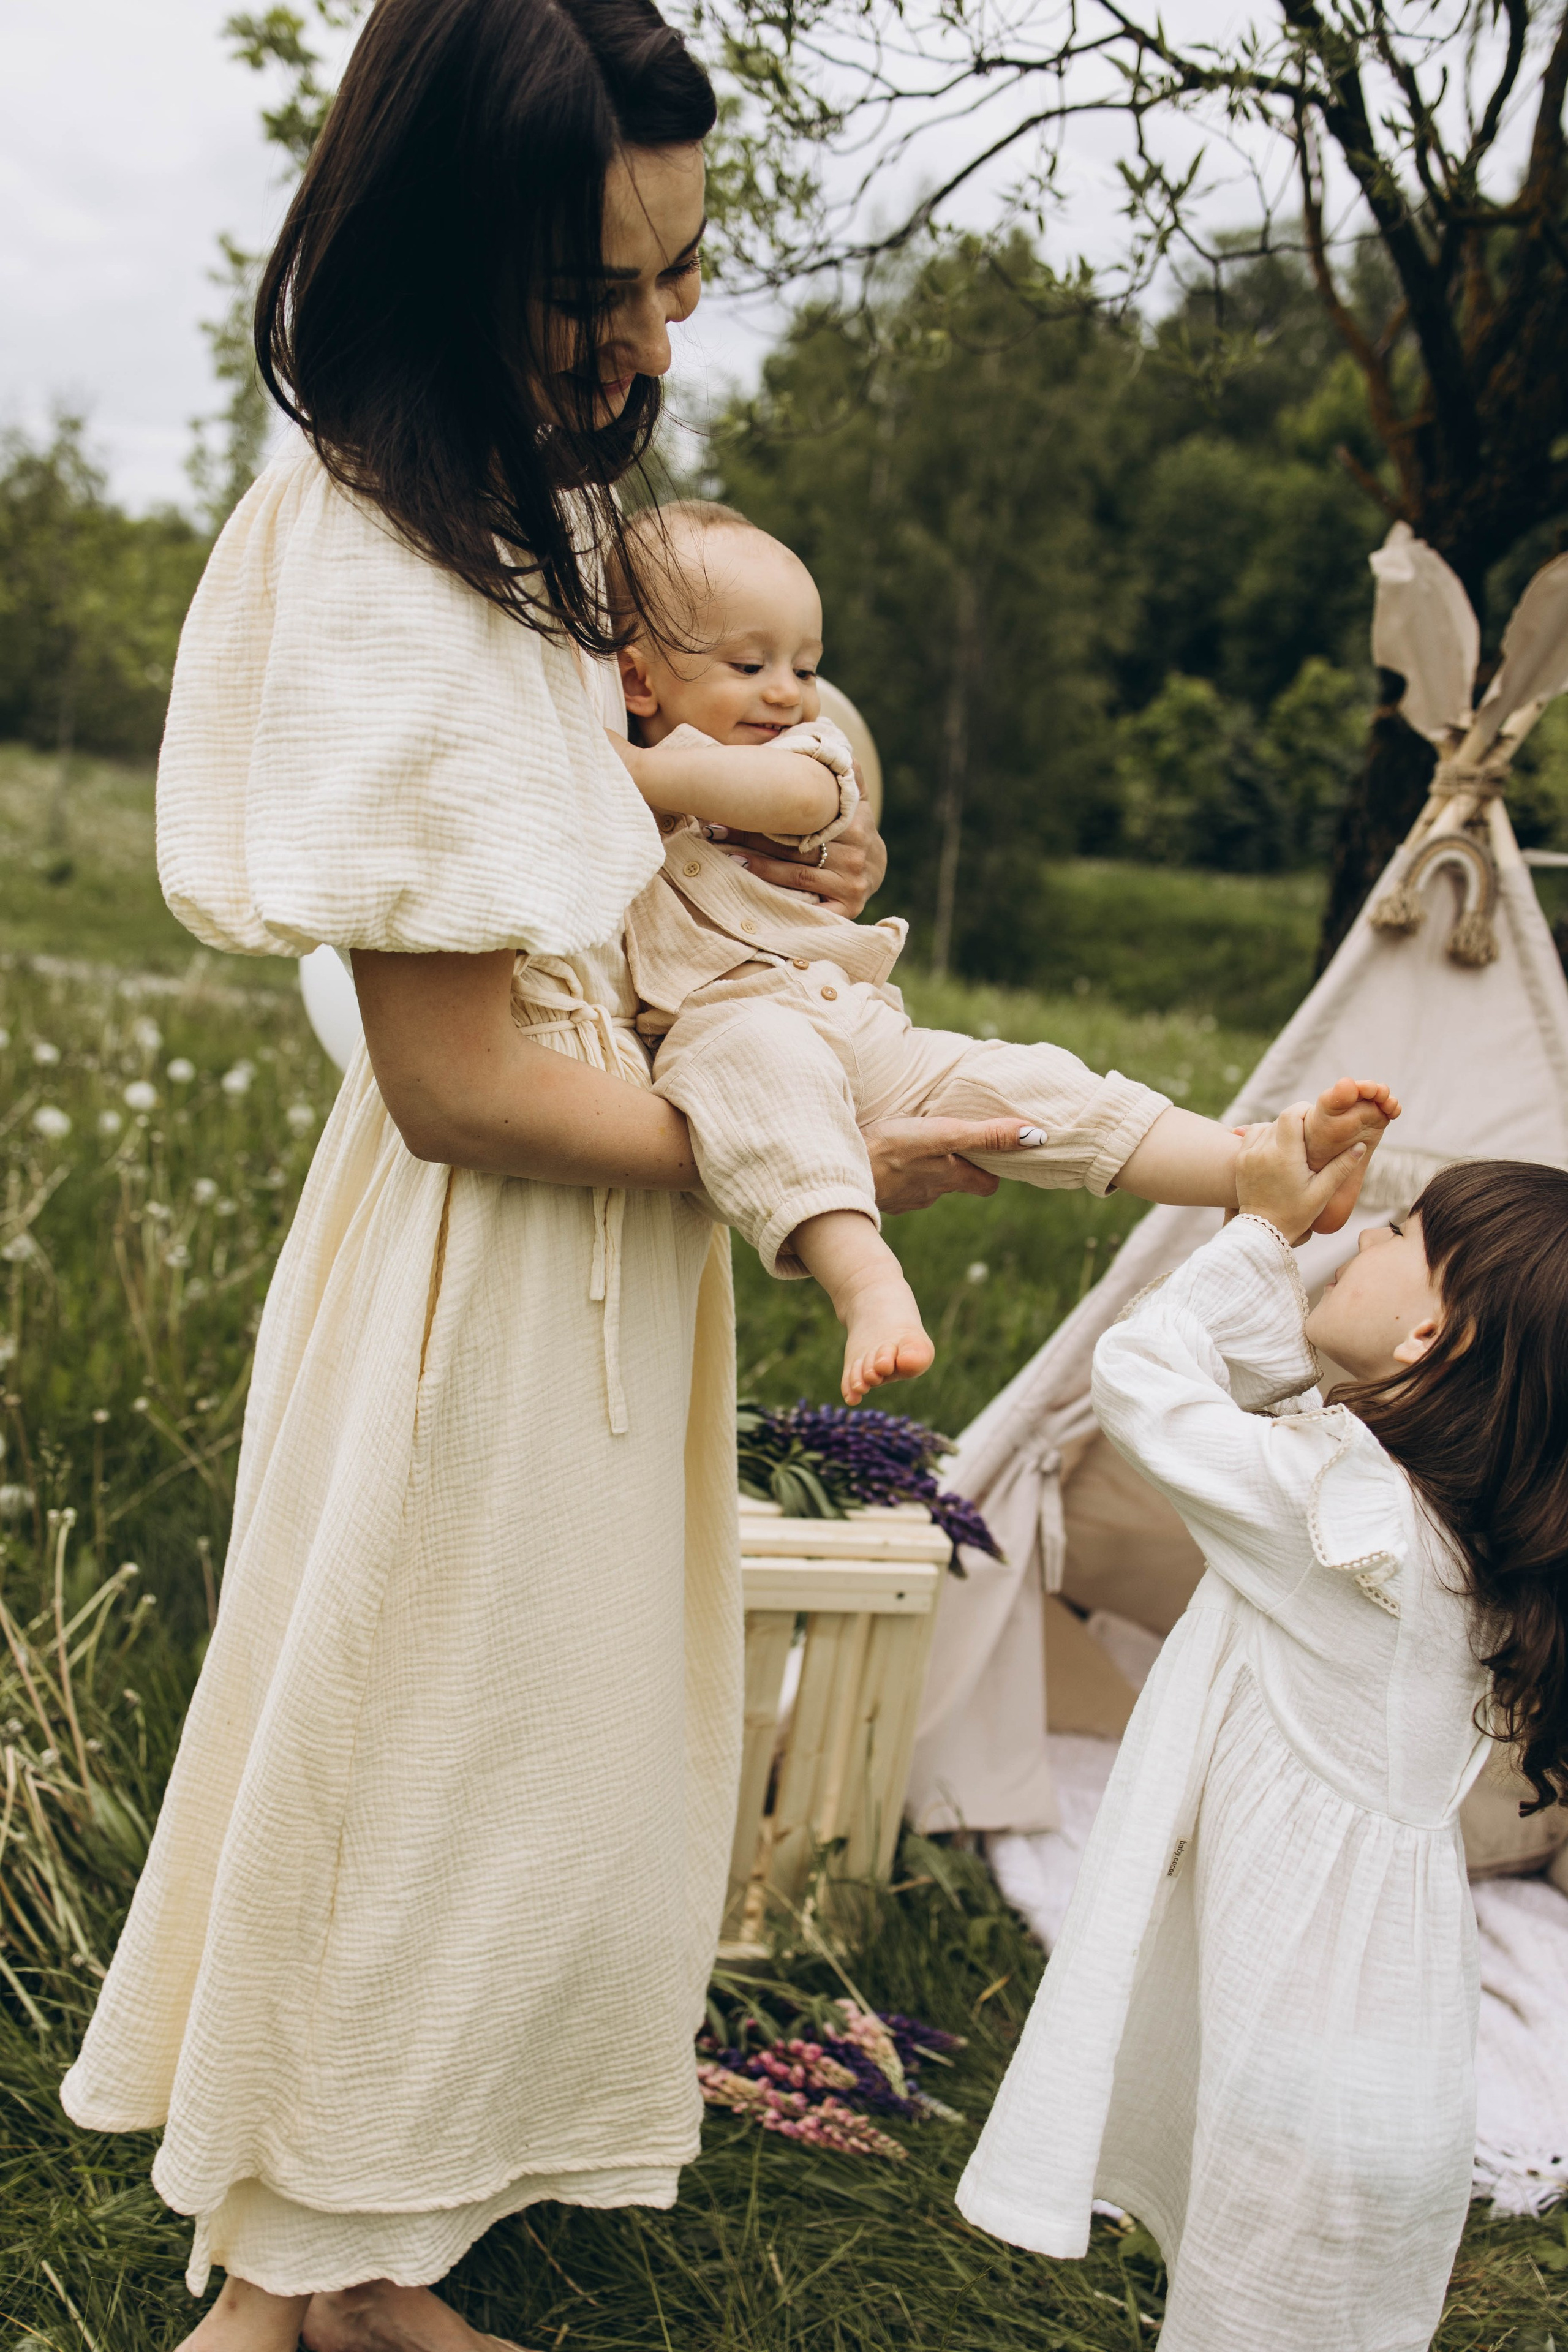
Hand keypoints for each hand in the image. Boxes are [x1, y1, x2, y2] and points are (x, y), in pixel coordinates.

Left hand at [701, 770, 887, 917]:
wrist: (876, 870)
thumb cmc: (853, 829)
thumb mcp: (856, 799)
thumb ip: (846, 772)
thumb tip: (831, 737)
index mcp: (855, 824)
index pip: (803, 819)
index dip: (764, 813)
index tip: (728, 806)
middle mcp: (855, 855)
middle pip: (794, 847)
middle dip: (751, 837)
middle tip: (713, 830)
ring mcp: (852, 884)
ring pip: (794, 875)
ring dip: (756, 866)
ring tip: (723, 855)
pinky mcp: (847, 910)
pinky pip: (805, 904)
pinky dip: (776, 897)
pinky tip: (750, 889)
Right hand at [862, 1116, 1039, 1214]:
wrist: (837, 1170)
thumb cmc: (891, 1150)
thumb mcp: (943, 1135)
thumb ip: (987, 1135)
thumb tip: (1035, 1137)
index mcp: (950, 1178)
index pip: (987, 1184)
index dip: (992, 1171)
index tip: (992, 1154)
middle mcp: (930, 1193)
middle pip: (955, 1182)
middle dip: (958, 1166)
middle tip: (953, 1143)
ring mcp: (902, 1198)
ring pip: (925, 1184)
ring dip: (925, 1168)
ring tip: (916, 1146)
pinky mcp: (877, 1196)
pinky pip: (896, 1186)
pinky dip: (898, 1173)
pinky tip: (887, 1159)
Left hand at [1235, 1106, 1370, 1245]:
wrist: (1263, 1232)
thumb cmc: (1295, 1214)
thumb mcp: (1322, 1193)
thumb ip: (1341, 1167)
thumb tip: (1361, 1145)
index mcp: (1284, 1155)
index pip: (1292, 1114)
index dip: (1306, 1111)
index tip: (1317, 1123)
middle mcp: (1263, 1150)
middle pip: (1281, 1119)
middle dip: (1297, 1123)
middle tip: (1311, 1137)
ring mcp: (1248, 1154)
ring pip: (1267, 1126)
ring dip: (1281, 1130)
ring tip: (1295, 1147)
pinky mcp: (1241, 1160)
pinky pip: (1252, 1135)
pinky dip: (1266, 1136)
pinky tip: (1278, 1150)